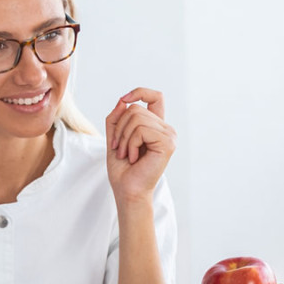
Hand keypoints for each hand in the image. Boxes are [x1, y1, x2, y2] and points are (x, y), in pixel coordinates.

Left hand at [105, 88, 175, 203]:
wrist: (127, 191)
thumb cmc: (122, 169)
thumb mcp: (114, 138)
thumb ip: (117, 118)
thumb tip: (123, 100)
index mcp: (156, 127)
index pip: (155, 97)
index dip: (139, 92)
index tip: (123, 100)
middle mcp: (166, 129)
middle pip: (136, 108)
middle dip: (120, 128)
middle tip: (120, 149)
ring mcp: (169, 136)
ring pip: (137, 117)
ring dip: (123, 138)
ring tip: (126, 155)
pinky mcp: (168, 143)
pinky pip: (141, 130)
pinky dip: (131, 144)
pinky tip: (134, 158)